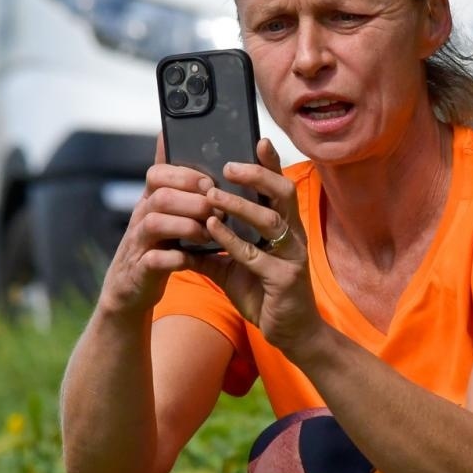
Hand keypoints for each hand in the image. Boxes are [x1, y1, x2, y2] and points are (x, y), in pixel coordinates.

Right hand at [97, 135, 218, 318]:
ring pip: (155, 223)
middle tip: (218, 210)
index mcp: (150, 200)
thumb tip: (169, 136)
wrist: (130, 289)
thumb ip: (172, 181)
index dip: (185, 175)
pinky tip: (192, 259)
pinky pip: (155, 260)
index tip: (210, 182)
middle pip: (161, 196)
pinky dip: (176, 258)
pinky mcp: (140, 270)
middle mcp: (141, 218)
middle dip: (193, 200)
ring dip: (188, 226)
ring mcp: (138, 243)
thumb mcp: (162, 212)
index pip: (158, 173)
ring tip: (209, 234)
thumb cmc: (156, 245)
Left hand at [190, 139, 326, 356]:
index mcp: (285, 227)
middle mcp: (293, 236)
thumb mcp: (234, 267)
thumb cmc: (264, 294)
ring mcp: (292, 256)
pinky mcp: (285, 279)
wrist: (290, 333)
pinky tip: (211, 229)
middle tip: (228, 166)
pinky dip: (232, 240)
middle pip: (283, 193)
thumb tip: (179, 232)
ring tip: (212, 195)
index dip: (272, 163)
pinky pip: (255, 255)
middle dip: (258, 175)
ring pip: (270, 220)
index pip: (280, 188)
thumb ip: (210, 249)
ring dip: (239, 205)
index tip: (257, 140)